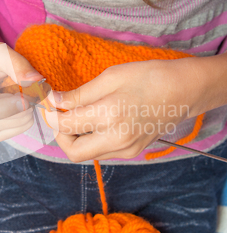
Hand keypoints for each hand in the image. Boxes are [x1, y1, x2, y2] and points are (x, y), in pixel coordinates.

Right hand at [0, 42, 43, 141]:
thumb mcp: (0, 53)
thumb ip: (18, 65)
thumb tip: (37, 80)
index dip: (16, 104)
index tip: (27, 92)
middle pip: (10, 120)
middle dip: (26, 104)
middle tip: (26, 88)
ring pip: (18, 125)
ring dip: (27, 109)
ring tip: (18, 94)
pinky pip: (20, 129)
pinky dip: (25, 116)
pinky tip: (16, 104)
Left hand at [45, 58, 201, 161]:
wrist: (183, 91)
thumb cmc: (148, 77)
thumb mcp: (110, 78)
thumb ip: (79, 94)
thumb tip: (54, 101)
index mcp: (109, 115)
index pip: (65, 125)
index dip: (51, 114)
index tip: (48, 102)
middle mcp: (116, 139)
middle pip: (72, 152)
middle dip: (60, 135)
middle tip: (61, 115)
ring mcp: (125, 149)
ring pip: (86, 155)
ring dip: (75, 139)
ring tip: (78, 116)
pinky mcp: (132, 152)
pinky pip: (101, 152)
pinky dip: (91, 141)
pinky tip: (95, 122)